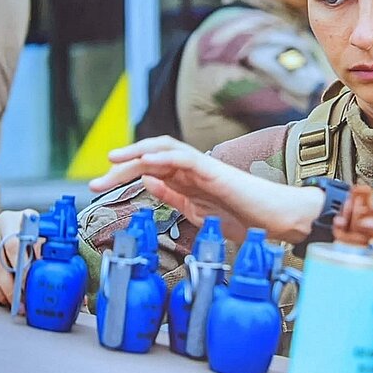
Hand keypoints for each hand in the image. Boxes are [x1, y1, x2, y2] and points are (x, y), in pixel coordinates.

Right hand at [0, 209, 41, 306]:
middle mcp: (2, 223)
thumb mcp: (45, 237)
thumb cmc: (35, 235)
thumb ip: (46, 249)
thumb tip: (51, 269)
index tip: (29, 281)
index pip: (17, 243)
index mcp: (22, 218)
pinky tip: (5, 298)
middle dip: (14, 282)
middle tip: (24, 298)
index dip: (22, 264)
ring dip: (5, 290)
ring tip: (17, 304)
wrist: (16, 226)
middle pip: (3, 258)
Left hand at [88, 136, 324, 243]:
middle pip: (149, 157)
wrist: (276, 221)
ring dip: (136, 154)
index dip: (122, 175)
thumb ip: (172, 197)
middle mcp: (191, 169)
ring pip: (163, 150)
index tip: (100, 186)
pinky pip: (186, 158)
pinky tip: (145, 164)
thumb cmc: (244, 218)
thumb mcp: (196, 211)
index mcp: (185, 180)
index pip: (148, 170)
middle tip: (96, 182)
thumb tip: (148, 181)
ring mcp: (203, 167)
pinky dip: (163, 158)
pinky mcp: (215, 171)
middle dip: (120, 167)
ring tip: (113, 161)